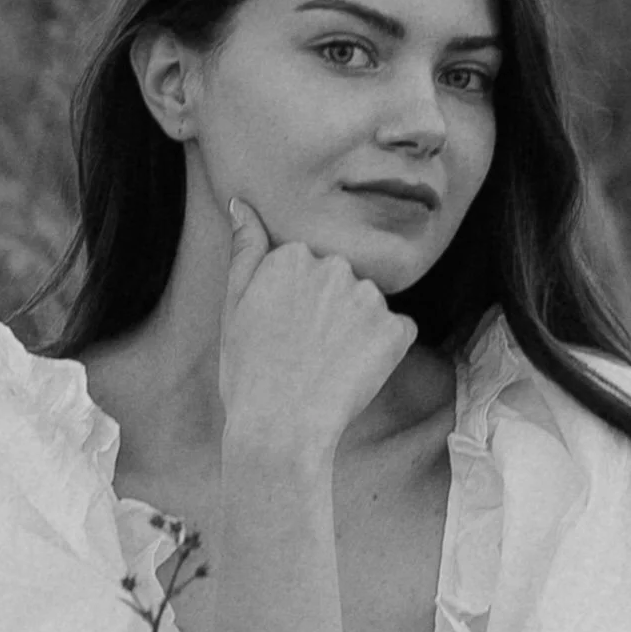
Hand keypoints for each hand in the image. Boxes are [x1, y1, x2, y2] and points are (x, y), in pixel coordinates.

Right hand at [219, 196, 417, 447]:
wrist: (280, 428)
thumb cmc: (248, 372)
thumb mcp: (234, 306)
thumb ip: (244, 248)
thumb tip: (241, 202)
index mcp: (292, 254)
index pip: (307, 267)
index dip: (296, 303)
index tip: (282, 332)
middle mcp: (334, 265)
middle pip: (341, 281)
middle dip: (329, 310)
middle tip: (303, 350)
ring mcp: (369, 297)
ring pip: (369, 306)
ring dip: (356, 329)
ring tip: (326, 364)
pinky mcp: (397, 329)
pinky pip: (396, 332)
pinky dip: (382, 351)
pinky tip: (354, 372)